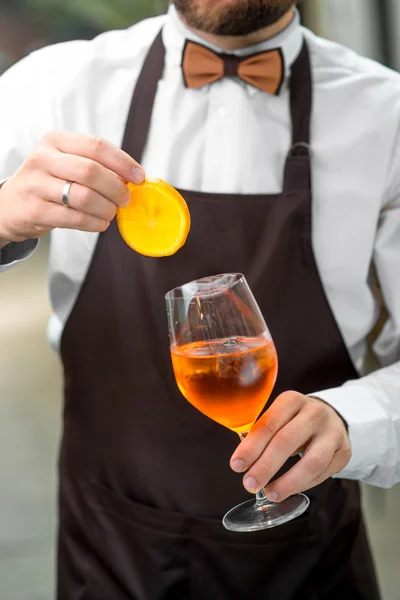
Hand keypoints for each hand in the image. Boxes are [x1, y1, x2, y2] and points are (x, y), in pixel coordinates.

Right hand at [0, 132, 145, 242]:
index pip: (96, 146)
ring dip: (106, 208)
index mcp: (55, 141)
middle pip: (91, 171)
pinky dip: (94, 222)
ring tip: (111, 212)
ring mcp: (37, 185)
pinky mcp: (36, 210)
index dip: (123, 162)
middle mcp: (43, 159)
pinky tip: (100, 222)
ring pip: (84, 196)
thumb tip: (132, 178)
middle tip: (125, 199)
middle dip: (116, 188)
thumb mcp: (65, 164)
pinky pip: (74, 218)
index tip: (139, 177)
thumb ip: (95, 165)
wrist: (10, 206)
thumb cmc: (47, 183)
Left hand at [230, 392, 350, 501]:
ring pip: (312, 462)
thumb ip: (261, 433)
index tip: (237, 465)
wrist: (330, 417)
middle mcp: (314, 412)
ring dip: (288, 482)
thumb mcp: (278, 417)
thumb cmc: (294, 420)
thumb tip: (242, 459)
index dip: (252, 447)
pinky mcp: (344, 451)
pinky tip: (288, 489)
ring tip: (270, 493)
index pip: (269, 424)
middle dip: (265, 466)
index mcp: (292, 400)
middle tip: (249, 484)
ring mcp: (333, 432)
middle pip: (287, 441)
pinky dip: (303, 484)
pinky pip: (323, 473)